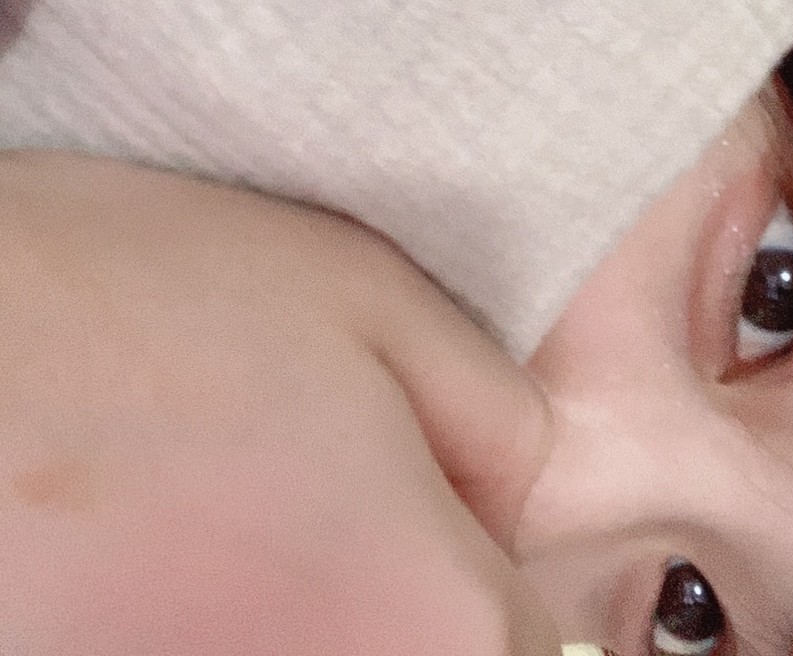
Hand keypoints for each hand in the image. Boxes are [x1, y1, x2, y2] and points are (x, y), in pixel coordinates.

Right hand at [0, 152, 560, 654]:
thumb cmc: (145, 296)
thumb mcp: (372, 295)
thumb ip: (493, 411)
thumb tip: (506, 491)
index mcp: (426, 612)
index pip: (526, 646)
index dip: (479, 562)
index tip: (420, 497)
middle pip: (420, 655)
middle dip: (388, 585)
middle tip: (302, 484)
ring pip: (307, 651)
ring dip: (285, 602)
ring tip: (212, 501)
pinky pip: (204, 644)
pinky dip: (191, 611)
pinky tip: (145, 538)